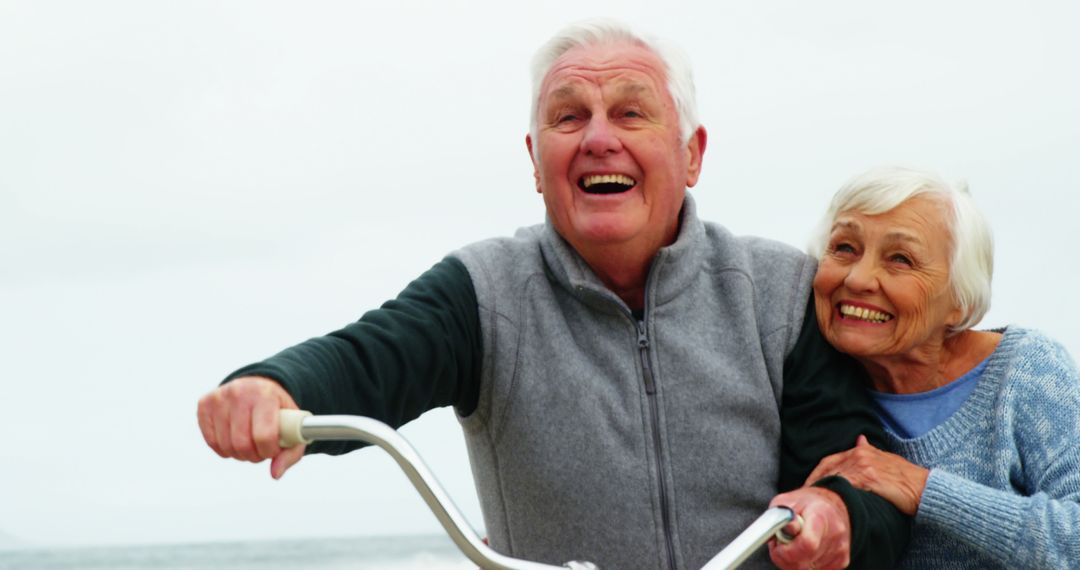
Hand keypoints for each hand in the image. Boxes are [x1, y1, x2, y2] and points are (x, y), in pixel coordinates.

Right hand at [196, 376, 304, 478]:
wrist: (259, 387)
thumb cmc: (278, 411)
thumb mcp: (293, 426)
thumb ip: (290, 453)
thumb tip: (275, 474)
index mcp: (266, 395)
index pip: (264, 435)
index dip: (269, 451)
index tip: (273, 449)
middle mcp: (240, 392)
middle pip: (242, 444)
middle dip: (254, 455)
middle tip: (261, 450)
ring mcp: (219, 397)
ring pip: (226, 446)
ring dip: (239, 454)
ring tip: (250, 444)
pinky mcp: (204, 404)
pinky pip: (211, 442)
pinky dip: (224, 449)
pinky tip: (235, 440)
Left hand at [768, 486, 849, 569]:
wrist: (831, 507)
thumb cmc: (805, 504)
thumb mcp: (787, 501)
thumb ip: (781, 516)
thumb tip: (782, 532)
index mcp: (820, 515)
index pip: (807, 543)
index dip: (786, 550)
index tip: (778, 544)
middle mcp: (834, 533)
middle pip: (804, 561)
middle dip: (786, 557)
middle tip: (781, 544)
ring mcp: (840, 549)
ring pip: (807, 569)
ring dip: (794, 561)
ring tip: (795, 543)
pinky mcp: (842, 561)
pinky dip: (805, 564)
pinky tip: (805, 550)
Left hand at [806, 435, 928, 515]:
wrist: (927, 488)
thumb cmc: (906, 478)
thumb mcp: (886, 459)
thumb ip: (870, 451)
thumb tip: (860, 439)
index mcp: (861, 451)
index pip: (829, 461)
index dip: (815, 475)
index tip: (806, 488)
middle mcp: (860, 454)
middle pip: (827, 468)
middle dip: (813, 482)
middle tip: (803, 498)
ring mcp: (864, 465)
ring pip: (834, 476)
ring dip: (821, 489)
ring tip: (812, 503)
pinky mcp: (870, 477)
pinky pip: (846, 485)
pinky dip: (835, 493)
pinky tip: (829, 503)